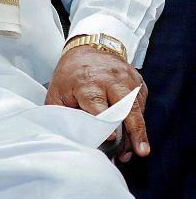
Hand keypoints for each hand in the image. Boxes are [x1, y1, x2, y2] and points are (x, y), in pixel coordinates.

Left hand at [46, 45, 148, 162]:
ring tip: (138, 150)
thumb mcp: (57, 91)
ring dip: (139, 131)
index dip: (105, 122)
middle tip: (140, 150)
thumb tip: (66, 136)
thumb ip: (61, 113)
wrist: (88, 47)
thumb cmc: (71, 74)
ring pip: (137, 109)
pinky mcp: (138, 82)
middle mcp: (110, 80)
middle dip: (135, 130)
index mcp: (87, 82)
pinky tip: (135, 134)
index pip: (98, 104)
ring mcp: (127, 79)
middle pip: (126, 107)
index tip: (112, 137)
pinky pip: (141, 105)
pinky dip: (139, 120)